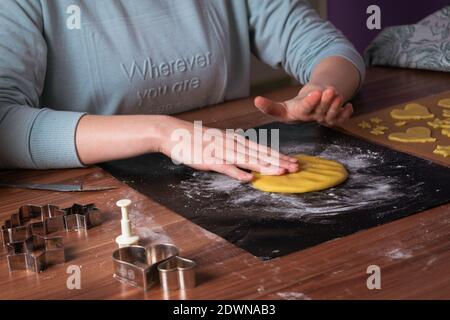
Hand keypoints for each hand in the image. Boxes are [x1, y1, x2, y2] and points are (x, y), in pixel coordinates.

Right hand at [157, 117, 298, 180]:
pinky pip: (225, 167)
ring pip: (247, 160)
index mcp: (236, 139)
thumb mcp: (220, 141)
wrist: (174, 132)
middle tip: (296, 167)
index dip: (279, 155)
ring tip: (281, 172)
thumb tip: (248, 156)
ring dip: (265, 166)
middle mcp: (232, 144)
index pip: (262, 148)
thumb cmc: (197, 138)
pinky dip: (237, 172)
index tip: (294, 161)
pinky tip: (248, 177)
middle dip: (279, 161)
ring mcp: (221, 151)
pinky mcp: (209, 160)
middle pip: (260, 153)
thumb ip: (235, 148)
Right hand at [254, 84, 352, 125]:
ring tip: (337, 93)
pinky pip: (342, 118)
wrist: (310, 111)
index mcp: (299, 116)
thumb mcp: (282, 108)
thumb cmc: (294, 108)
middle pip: (320, 111)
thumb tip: (256, 100)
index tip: (315, 92)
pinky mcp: (335, 118)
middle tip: (330, 90)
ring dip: (336, 105)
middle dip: (326, 101)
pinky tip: (349, 105)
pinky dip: (346, 113)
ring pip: (332, 115)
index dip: (310, 103)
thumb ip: (269, 106)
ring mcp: (325, 119)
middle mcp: (313, 118)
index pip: (304, 110)